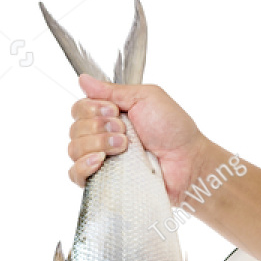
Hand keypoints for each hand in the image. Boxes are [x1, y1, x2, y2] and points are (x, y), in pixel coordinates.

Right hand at [66, 73, 211, 205]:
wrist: (187, 161)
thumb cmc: (173, 129)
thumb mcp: (146, 98)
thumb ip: (113, 90)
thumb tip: (83, 79)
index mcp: (109, 115)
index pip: (79, 108)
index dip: (92, 109)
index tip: (115, 112)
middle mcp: (101, 136)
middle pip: (75, 128)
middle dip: (99, 127)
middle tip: (125, 131)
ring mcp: (101, 159)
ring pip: (74, 149)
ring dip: (98, 144)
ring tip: (125, 147)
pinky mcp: (103, 181)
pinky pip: (75, 175)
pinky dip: (84, 166)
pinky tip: (100, 162)